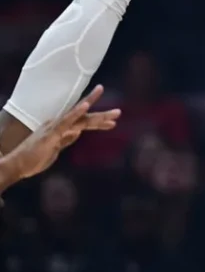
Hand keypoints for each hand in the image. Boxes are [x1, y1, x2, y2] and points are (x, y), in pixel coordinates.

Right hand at [4, 85, 119, 181]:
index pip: (83, 122)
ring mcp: (56, 127)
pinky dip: (76, 113)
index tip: (113, 122)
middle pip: (84, 118)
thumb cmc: (34, 158)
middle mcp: (59, 124)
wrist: (17, 165)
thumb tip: (77, 134)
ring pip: (80, 118)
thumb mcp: (55, 149)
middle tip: (119, 112)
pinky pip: (66, 121)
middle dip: (102, 115)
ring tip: (114, 112)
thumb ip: (65, 140)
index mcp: (61, 128)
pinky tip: (86, 106)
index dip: (98, 122)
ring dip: (98, 115)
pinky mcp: (51, 133)